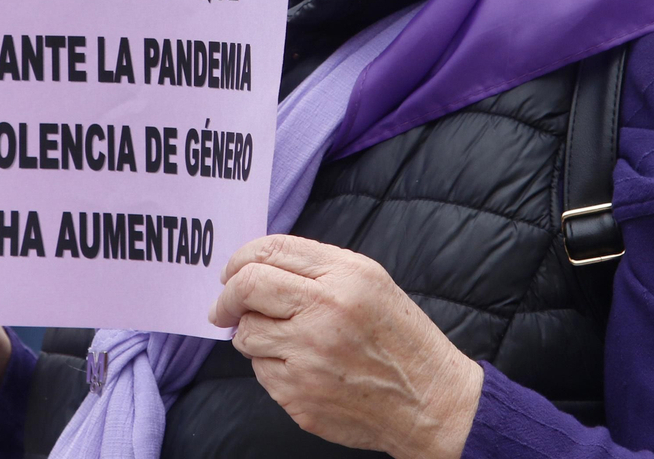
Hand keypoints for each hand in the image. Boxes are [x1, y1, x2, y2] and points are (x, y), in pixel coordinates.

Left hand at [209, 234, 482, 458]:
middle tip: (223, 306)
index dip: (239, 260)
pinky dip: (271, 367)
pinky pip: (261, 373)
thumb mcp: (370, 281)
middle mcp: (324, 314)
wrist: (429, 402)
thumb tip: (252, 268)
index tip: (230, 273)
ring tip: (283, 339)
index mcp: (344, 278)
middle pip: (246, 289)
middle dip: (226, 297)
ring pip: (246, 335)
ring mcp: (309, 359)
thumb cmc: (398, 338)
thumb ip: (314, 267)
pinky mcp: (299, 397)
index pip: (268, 251)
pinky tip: (302, 368)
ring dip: (253, 334)